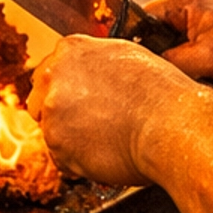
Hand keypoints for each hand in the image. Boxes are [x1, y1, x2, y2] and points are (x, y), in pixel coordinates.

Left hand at [29, 35, 190, 186]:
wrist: (172, 125)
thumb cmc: (162, 94)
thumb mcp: (128, 57)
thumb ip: (98, 62)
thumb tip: (93, 73)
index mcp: (72, 49)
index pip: (51, 72)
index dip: (68, 91)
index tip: (80, 102)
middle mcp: (55, 75)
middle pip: (40, 100)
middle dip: (61, 114)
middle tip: (91, 125)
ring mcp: (52, 110)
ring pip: (51, 131)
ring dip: (72, 139)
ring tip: (107, 140)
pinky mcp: (57, 144)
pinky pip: (61, 159)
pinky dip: (79, 162)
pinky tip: (106, 154)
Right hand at [141, 0, 212, 87]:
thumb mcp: (206, 62)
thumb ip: (170, 62)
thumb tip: (147, 67)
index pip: (143, 20)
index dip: (140, 45)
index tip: (142, 67)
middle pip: (158, 27)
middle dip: (165, 51)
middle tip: (178, 70)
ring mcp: (203, 2)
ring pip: (175, 34)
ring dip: (181, 52)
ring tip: (199, 66)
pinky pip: (190, 34)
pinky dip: (194, 50)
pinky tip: (207, 63)